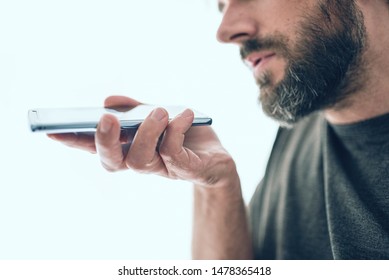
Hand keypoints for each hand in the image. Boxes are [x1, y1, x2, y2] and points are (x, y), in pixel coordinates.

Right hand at [48, 96, 236, 186]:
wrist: (218, 158)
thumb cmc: (185, 134)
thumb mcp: (160, 115)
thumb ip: (136, 109)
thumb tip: (107, 101)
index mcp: (131, 148)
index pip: (97, 148)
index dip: (74, 142)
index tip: (52, 130)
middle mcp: (143, 162)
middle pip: (113, 162)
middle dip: (104, 141)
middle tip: (105, 118)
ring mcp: (164, 169)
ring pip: (141, 159)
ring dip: (147, 131)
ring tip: (159, 110)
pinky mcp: (188, 170)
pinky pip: (175, 154)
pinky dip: (177, 130)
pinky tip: (185, 113)